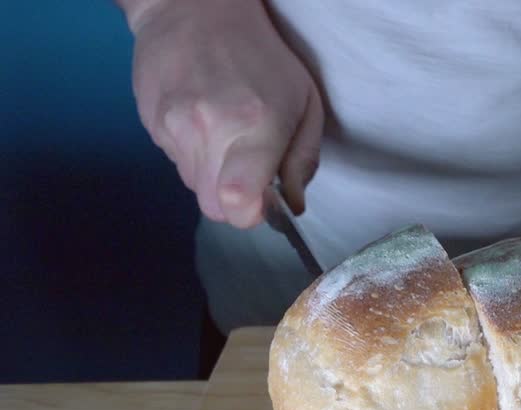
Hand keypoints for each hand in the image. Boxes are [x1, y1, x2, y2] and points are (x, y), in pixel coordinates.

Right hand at [126, 0, 322, 225]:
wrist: (193, 10)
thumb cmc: (261, 56)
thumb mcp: (305, 102)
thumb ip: (303, 159)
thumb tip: (294, 205)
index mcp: (256, 125)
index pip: (238, 202)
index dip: (252, 215)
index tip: (264, 201)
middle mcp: (210, 129)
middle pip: (216, 208)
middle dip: (236, 202)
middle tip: (250, 172)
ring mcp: (175, 126)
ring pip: (195, 189)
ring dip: (215, 177)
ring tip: (226, 138)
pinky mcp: (152, 123)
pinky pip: (177, 164)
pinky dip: (194, 157)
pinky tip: (203, 123)